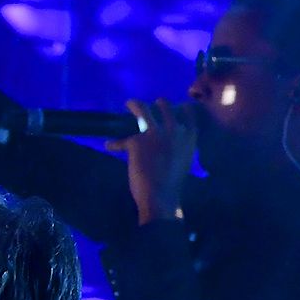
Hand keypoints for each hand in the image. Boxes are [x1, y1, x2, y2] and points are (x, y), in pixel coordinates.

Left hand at [108, 98, 196, 224]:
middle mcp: (174, 129)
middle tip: (149, 108)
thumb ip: (180, 145)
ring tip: (130, 104)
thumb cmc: (174, 181)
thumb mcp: (185, 159)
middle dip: (156, 104)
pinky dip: (115, 144)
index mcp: (189, 136)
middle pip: (163, 105)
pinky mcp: (136, 141)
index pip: (187, 111)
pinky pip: (121, 140)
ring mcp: (155, 133)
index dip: (180, 107)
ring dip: (133, 105)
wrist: (161, 196)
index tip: (175, 106)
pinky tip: (110, 145)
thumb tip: (170, 139)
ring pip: (141, 108)